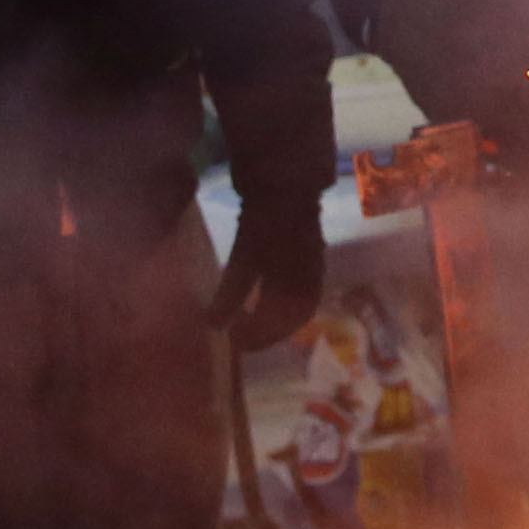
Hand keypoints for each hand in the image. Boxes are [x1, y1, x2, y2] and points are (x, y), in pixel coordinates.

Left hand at [206, 197, 325, 351]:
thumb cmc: (264, 222)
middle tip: (242, 340)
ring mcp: (315, 274)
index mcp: (295, 287)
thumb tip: (213, 326)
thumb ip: (231, 294)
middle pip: (291, 322)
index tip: (233, 341)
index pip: (276, 325)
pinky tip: (268, 305)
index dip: (256, 337)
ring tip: (254, 325)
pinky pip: (304, 297)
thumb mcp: (244, 258)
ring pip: (299, 311)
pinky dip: (286, 309)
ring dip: (278, 323)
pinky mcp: (313, 264)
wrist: (288, 187)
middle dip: (268, 334)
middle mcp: (310, 286)